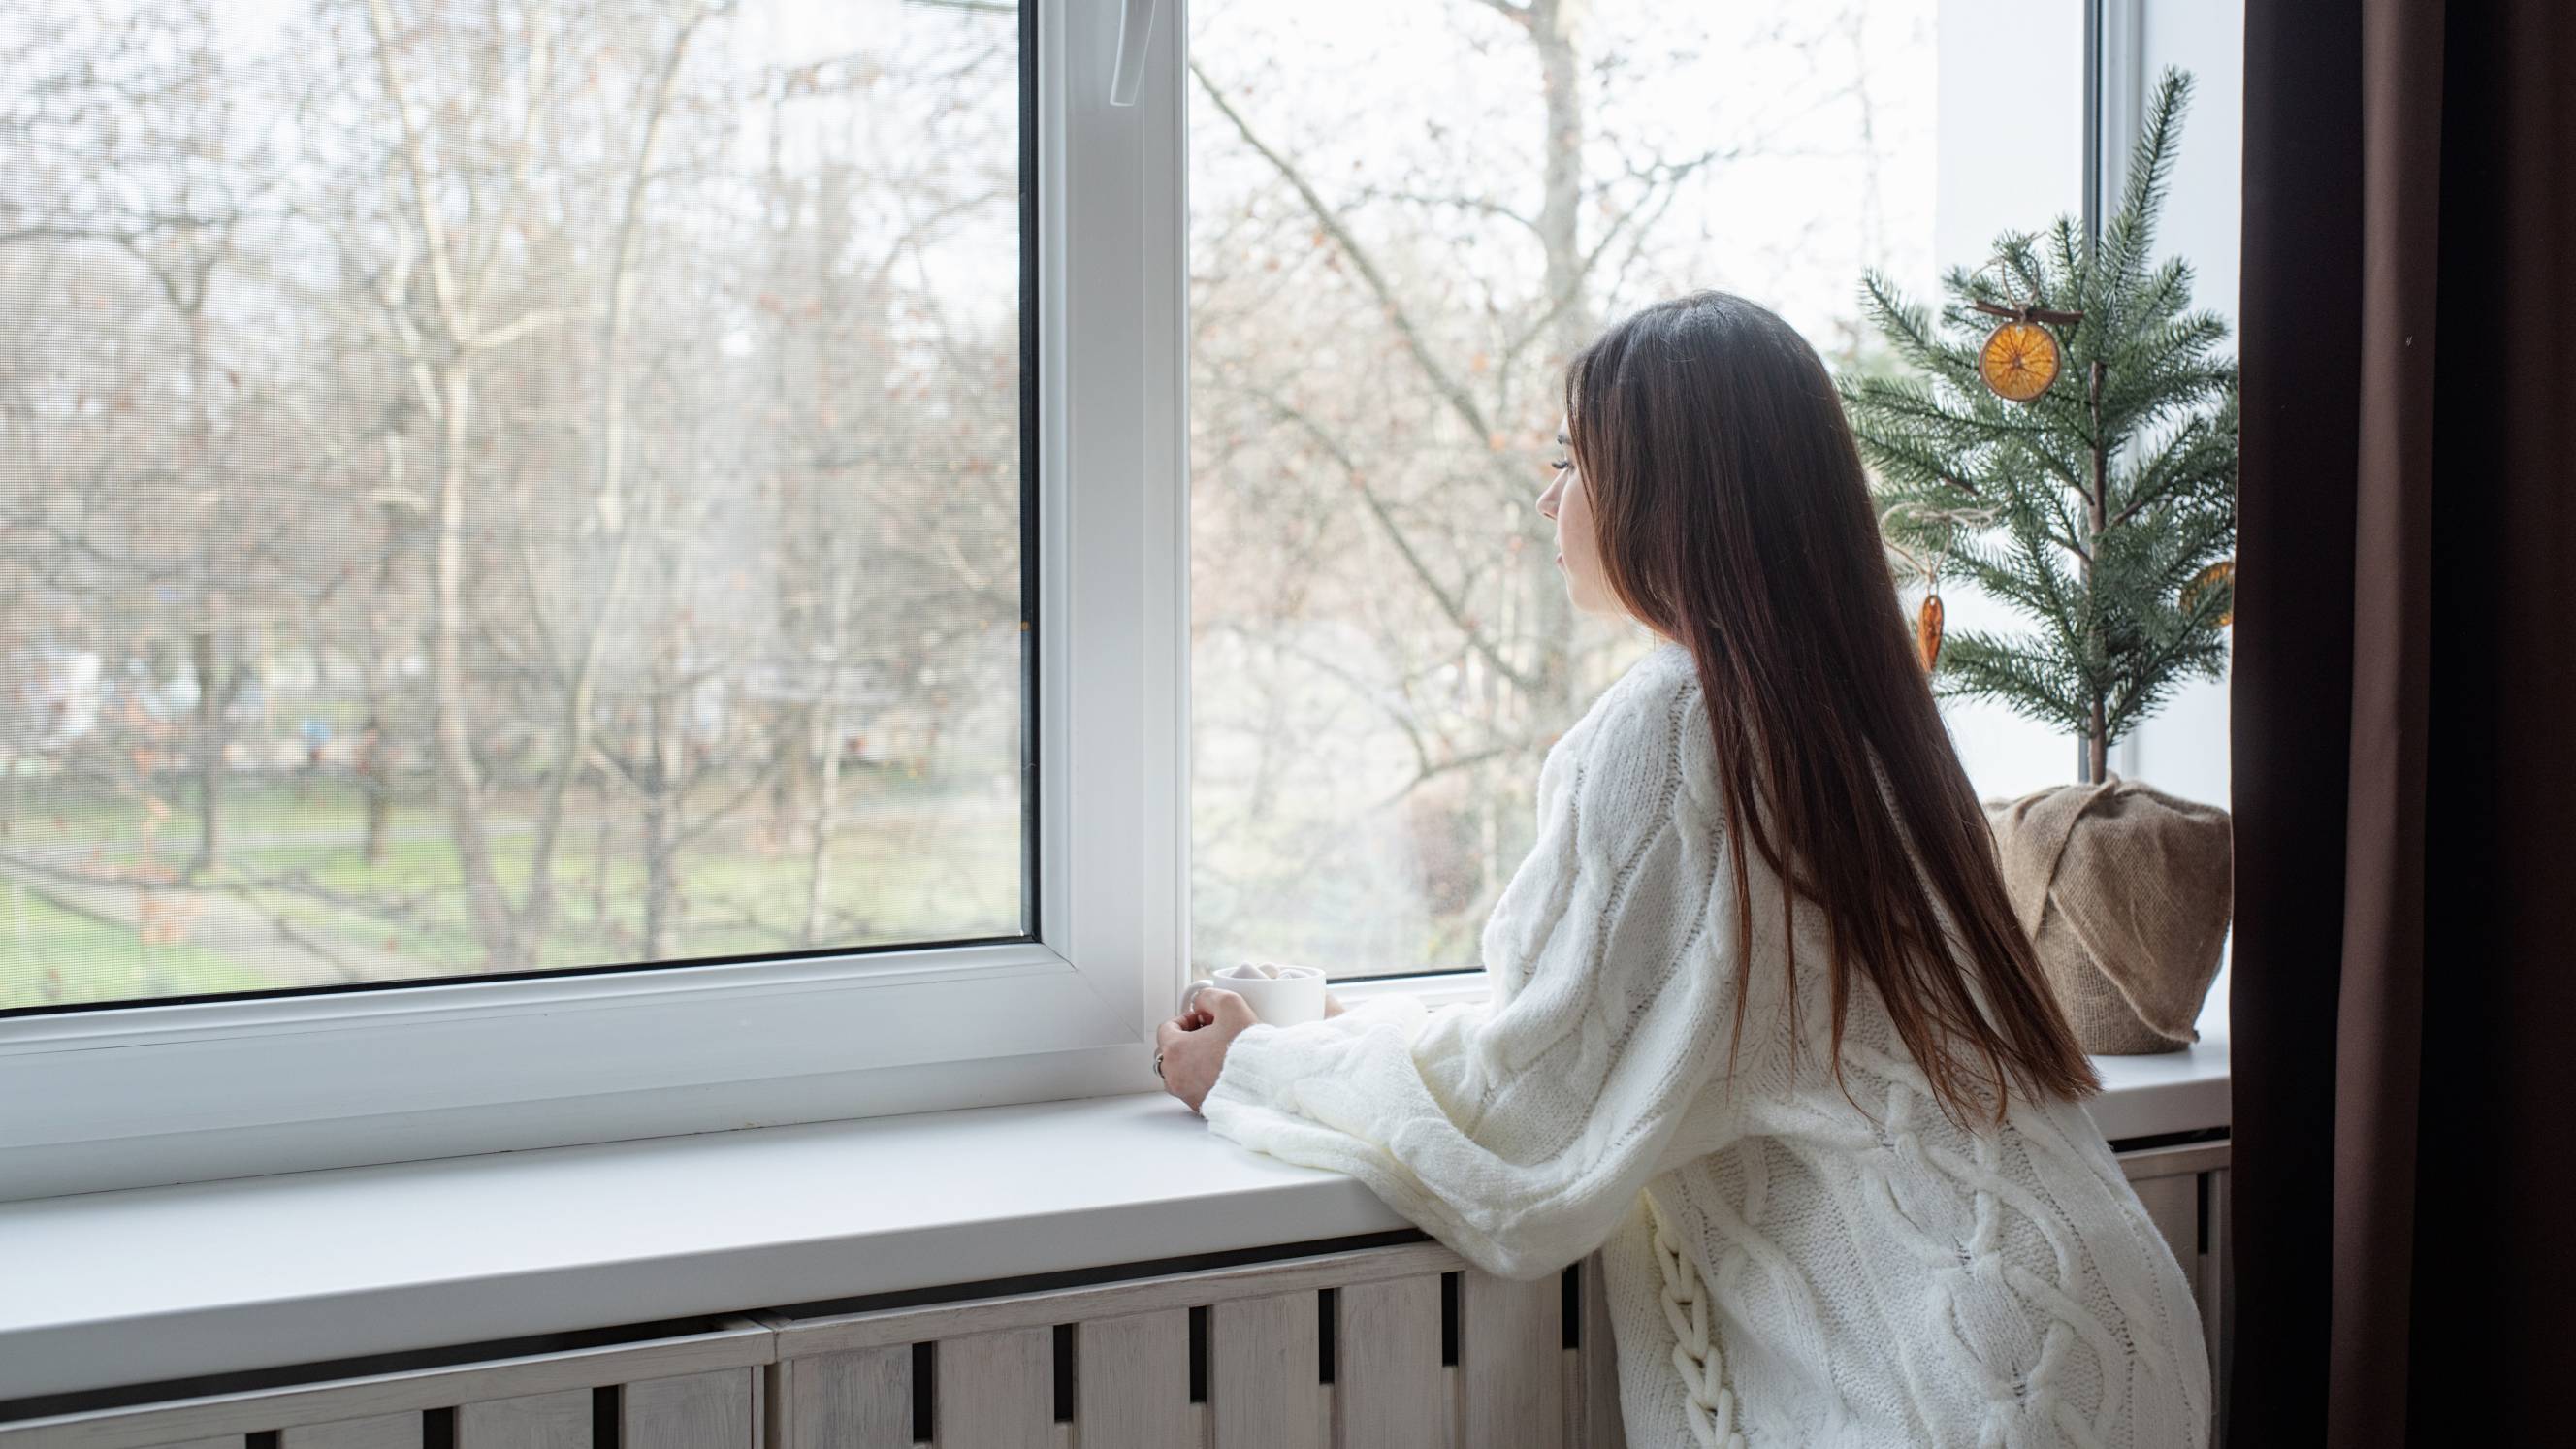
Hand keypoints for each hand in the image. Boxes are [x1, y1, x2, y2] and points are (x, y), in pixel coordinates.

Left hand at [1157, 986, 1259, 1113]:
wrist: (1266, 1083)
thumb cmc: (1247, 1050)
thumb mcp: (1230, 1005)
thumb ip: (1210, 996)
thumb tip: (1201, 1002)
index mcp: (1175, 1051)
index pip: (1167, 1029)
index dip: (1186, 1019)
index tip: (1203, 1019)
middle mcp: (1175, 1075)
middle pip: (1169, 1052)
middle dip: (1187, 1040)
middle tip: (1210, 1035)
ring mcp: (1186, 1093)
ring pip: (1178, 1073)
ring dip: (1190, 1061)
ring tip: (1214, 1054)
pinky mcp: (1201, 1107)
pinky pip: (1192, 1089)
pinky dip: (1200, 1079)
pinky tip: (1221, 1071)